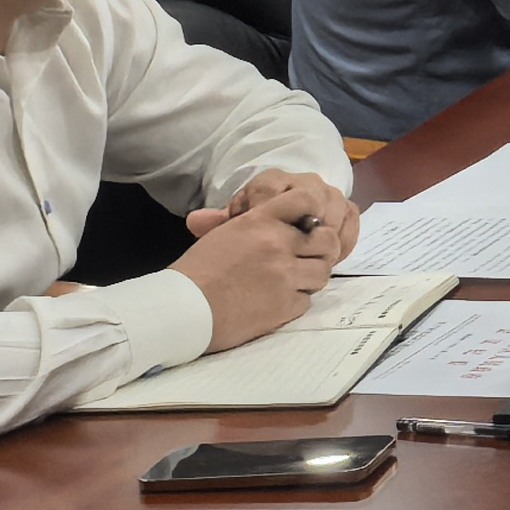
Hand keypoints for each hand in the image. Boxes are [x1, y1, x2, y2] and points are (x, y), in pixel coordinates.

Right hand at [168, 201, 338, 351]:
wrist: (182, 309)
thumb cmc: (197, 270)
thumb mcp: (225, 234)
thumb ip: (259, 224)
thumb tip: (283, 218)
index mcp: (260, 221)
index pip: (305, 200)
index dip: (314, 211)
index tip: (310, 223)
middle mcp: (278, 244)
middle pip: (327, 240)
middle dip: (321, 249)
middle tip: (306, 258)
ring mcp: (285, 276)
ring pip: (322, 272)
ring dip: (310, 277)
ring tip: (290, 281)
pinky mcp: (285, 306)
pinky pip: (307, 300)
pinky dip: (296, 301)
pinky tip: (277, 301)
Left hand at [184, 167, 360, 263]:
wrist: (284, 226)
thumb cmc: (254, 229)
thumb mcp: (235, 228)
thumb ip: (218, 224)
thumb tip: (196, 221)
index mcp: (270, 182)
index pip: (268, 190)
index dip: (264, 213)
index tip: (260, 238)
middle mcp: (301, 181)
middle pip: (312, 195)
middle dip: (307, 225)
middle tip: (295, 253)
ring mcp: (327, 193)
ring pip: (335, 205)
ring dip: (328, 233)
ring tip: (314, 259)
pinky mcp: (345, 207)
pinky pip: (351, 216)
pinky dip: (345, 236)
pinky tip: (334, 257)